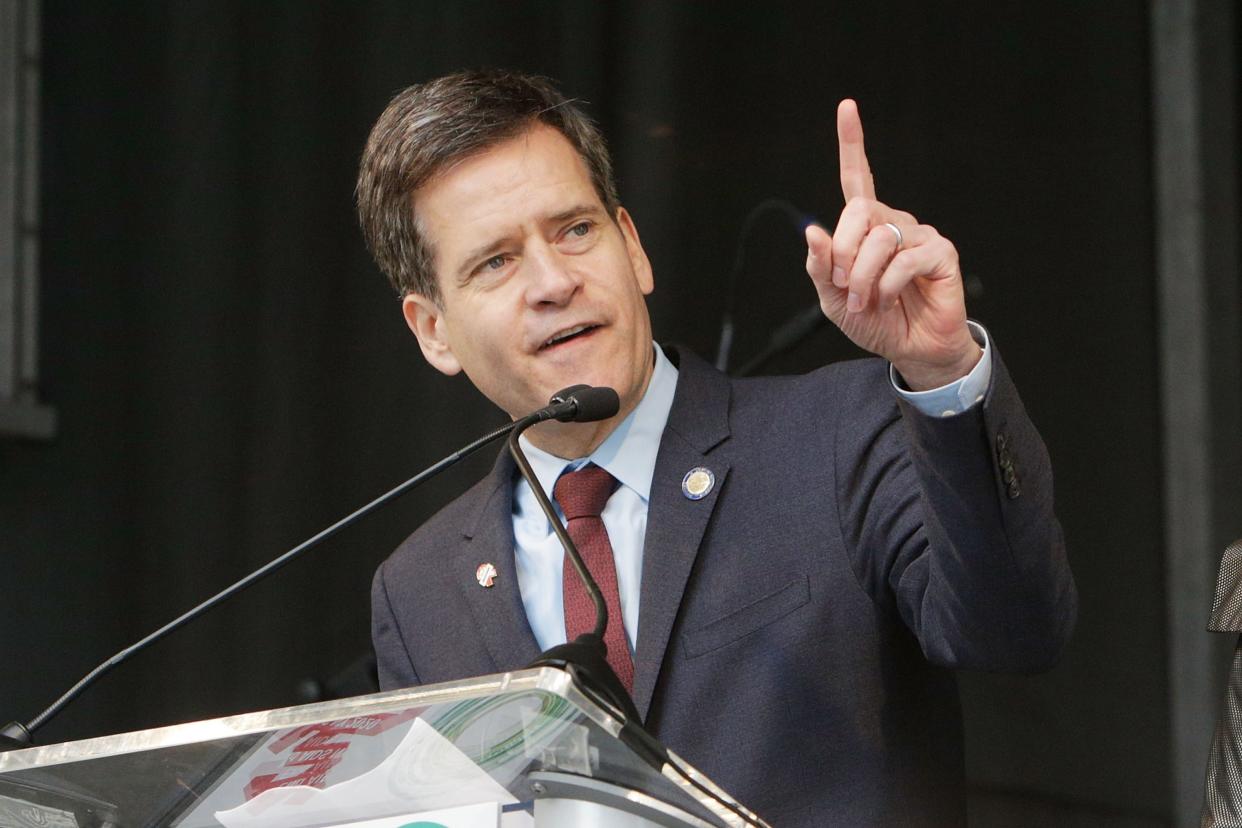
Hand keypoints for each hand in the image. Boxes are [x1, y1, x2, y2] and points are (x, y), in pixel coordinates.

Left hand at [804, 100, 980, 390]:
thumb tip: (812, 231)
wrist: (909, 350)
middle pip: (858, 211)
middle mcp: (893, 222)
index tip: (847, 106)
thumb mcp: (833, 299)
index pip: (857, 177)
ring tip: (868, 301)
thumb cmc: (875, 320)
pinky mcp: (940, 253)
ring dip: (864, 277)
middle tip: (845, 285)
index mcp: (865, 227)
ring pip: (879, 239)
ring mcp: (919, 235)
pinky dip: (888, 284)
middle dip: (843, 252)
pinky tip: (890, 298)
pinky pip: (905, 258)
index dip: (852, 142)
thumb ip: (821, 267)